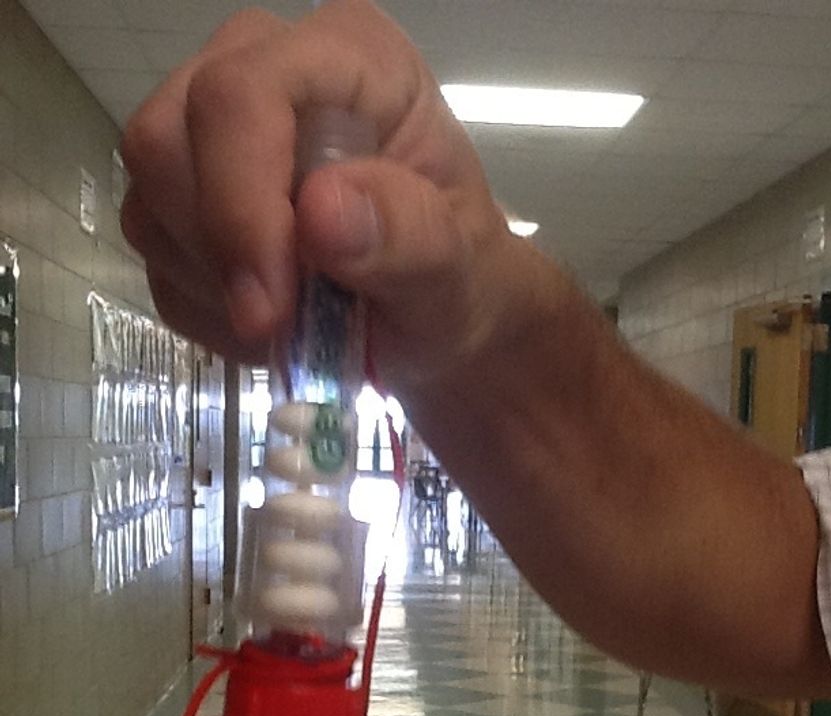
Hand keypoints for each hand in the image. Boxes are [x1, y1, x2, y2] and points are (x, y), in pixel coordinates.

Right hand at [120, 0, 515, 389]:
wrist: (437, 319)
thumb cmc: (460, 279)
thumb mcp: (462, 271)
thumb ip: (408, 238)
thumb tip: (321, 213)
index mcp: (347, 55)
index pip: (241, 92)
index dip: (239, 202)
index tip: (270, 304)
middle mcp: (261, 72)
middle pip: (164, 140)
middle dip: (219, 253)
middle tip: (285, 327)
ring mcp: (209, 138)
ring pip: (149, 207)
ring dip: (217, 291)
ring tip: (301, 322)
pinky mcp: (182, 203)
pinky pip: (155, 263)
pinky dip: (210, 315)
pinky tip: (274, 326)